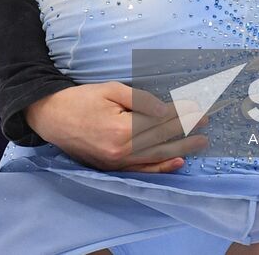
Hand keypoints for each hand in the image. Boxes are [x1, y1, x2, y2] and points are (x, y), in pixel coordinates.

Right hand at [25, 82, 207, 172]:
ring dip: (181, 149)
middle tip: (207, 121)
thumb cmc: (80, 99)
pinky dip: (161, 168)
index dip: (181, 113)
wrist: (51, 117)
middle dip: (187, 129)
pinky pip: (142, 170)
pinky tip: (178, 163)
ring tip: (201, 142)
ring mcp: (117, 162)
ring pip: (157, 157)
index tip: (198, 107)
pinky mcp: (113, 168)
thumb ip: (139, 99)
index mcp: (121, 128)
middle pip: (162, 139)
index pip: (160, 121)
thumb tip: (163, 110)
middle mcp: (121, 150)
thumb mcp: (109, 89)